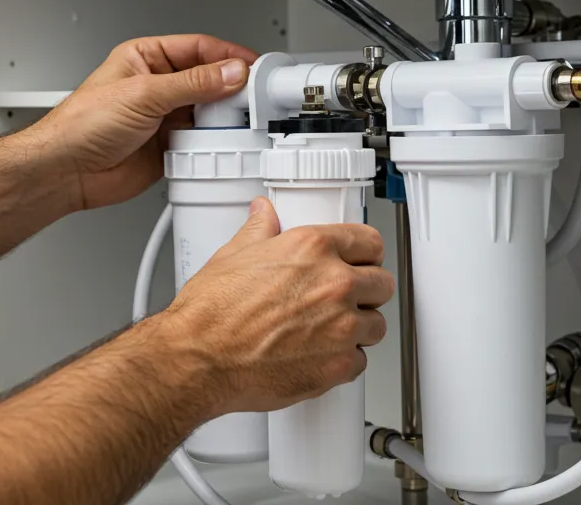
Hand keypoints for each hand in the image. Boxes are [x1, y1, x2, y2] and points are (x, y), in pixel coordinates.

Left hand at [32, 35, 257, 210]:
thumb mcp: (144, 94)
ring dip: (223, 118)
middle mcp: (158, 85)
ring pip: (208, 112)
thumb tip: (230, 72)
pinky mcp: (168, 145)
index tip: (252, 66)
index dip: (228, 55)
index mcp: (147, 58)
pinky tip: (217, 143)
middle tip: (252, 97)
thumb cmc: (82, 124)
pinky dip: (213, 144)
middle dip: (230, 89)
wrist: (66, 171)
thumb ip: (192, 84)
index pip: (198, 48)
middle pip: (209, 80)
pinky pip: (201, 141)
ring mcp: (164, 116)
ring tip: (237, 121)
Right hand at [158, 197, 395, 415]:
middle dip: (367, 291)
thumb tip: (264, 214)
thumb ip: (259, 230)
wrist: (198, 359)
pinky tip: (320, 355)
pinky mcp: (338, 365)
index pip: (370, 241)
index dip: (366, 253)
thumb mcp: (233, 255)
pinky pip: (360, 362)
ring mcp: (341, 326)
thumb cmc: (210, 313)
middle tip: (346, 299)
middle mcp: (334, 284)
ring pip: (377, 325)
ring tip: (330, 330)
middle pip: (382, 283)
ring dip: (359, 328)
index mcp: (313, 248)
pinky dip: (344, 361)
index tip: (362, 261)